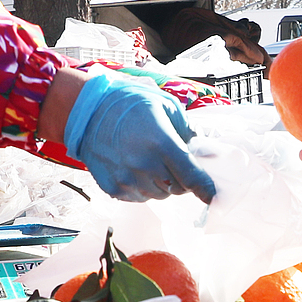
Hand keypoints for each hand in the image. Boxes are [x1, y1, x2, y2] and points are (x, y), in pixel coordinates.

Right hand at [63, 71, 216, 202]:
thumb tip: (202, 148)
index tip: (213, 196)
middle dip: (180, 178)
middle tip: (170, 159)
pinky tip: (133, 166)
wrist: (88, 112)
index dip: (206, 189)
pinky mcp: (113, 189)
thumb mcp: (165, 105)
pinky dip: (142, 187)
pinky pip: (139, 197)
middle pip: (178, 189)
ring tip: (147, 159)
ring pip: (159, 195)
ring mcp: (127, 179)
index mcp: (161, 143)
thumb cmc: (128, 104)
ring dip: (161, 183)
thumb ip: (187, 129)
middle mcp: (144, 165)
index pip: (192, 177)